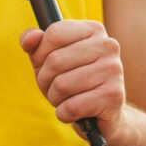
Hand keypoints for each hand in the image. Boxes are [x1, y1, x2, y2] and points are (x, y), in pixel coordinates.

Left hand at [19, 20, 125, 140]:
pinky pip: (71, 107)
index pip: (54, 34)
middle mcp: (108, 45)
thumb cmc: (72, 82)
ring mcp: (113, 70)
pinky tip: (75, 112)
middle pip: (55, 61)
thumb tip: (32, 37)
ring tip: (66, 99)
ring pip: (61, 85)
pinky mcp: (113, 96)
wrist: (101, 115)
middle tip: (55, 89)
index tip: (46, 66)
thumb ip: (34, 44)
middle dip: (45, 81)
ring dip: (55, 99)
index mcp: (93, 29)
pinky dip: (65, 114)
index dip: (40, 55)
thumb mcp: (48, 60)